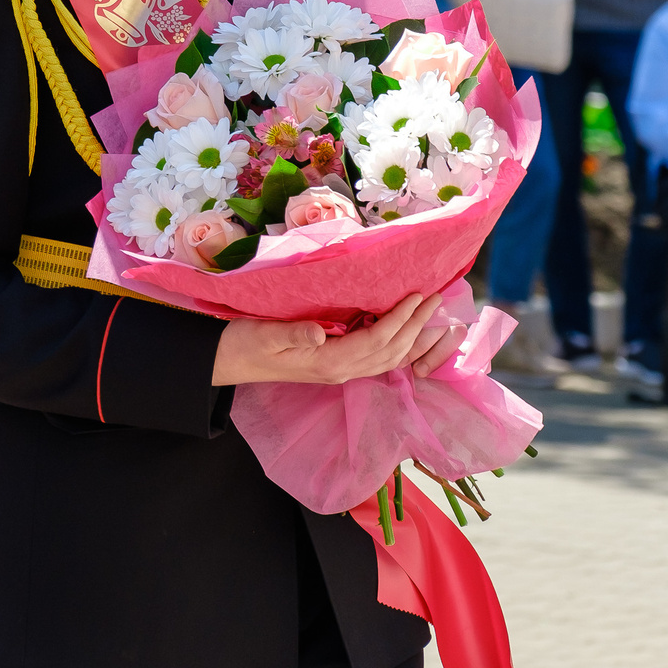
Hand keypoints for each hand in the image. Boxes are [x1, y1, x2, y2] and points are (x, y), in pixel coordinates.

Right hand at [212, 293, 446, 386]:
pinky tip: (405, 333)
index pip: (375, 341)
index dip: (399, 319)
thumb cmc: (245, 343)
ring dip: (413, 338)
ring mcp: (339, 371)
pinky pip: (377, 359)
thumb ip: (292, 334)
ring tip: (430, 316)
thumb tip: (320, 332)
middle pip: (390, 352)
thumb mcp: (264, 334)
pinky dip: (398, 346)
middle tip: (437, 299)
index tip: (418, 296)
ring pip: (388, 359)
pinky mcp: (335, 366)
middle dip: (416, 327)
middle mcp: (340, 371)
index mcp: (327, 362)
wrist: (230, 361)